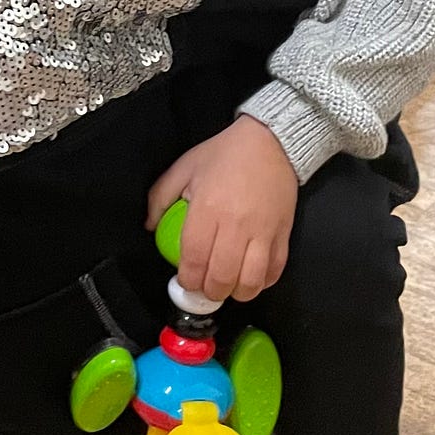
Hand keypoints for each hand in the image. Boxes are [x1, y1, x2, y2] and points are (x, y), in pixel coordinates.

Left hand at [146, 115, 298, 302]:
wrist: (271, 141)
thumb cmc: (225, 154)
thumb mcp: (184, 166)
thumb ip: (160, 197)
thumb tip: (150, 226)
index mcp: (208, 209)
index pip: (194, 258)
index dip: (187, 279)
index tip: (184, 281)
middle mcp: (236, 225)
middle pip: (221, 277)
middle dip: (209, 293)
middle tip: (204, 289)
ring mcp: (263, 232)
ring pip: (250, 281)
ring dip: (236, 293)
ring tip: (227, 288)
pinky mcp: (283, 234)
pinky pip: (274, 271)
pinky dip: (262, 283)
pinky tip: (250, 278)